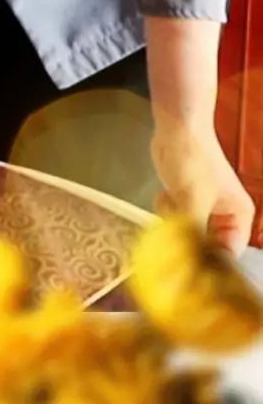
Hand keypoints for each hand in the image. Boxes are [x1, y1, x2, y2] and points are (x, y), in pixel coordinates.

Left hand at [150, 123, 256, 256]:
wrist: (177, 129)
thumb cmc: (194, 162)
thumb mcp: (194, 202)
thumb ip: (191, 236)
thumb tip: (186, 267)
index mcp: (239, 218)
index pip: (228, 255)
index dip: (209, 265)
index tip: (187, 274)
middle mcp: (225, 217)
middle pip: (206, 246)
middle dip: (187, 243)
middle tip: (170, 241)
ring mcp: (203, 208)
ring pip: (186, 233)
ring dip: (173, 224)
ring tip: (171, 203)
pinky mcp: (184, 200)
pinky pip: (174, 219)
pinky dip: (166, 210)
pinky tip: (164, 194)